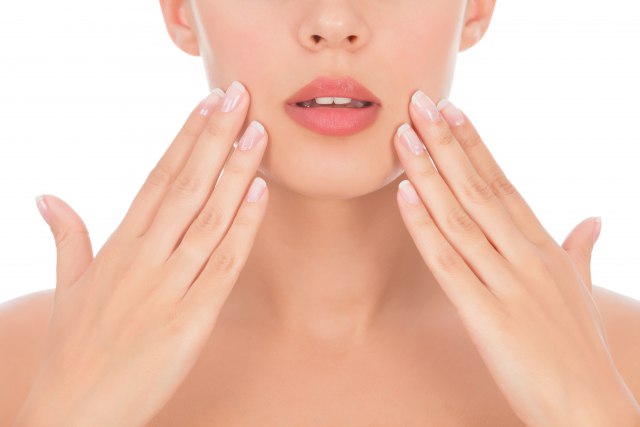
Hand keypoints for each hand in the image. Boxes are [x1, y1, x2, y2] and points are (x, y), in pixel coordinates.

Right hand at [16, 81, 268, 426]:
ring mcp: (168, 287)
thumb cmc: (73, 349)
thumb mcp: (67, 287)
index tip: (205, 104)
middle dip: (215, 138)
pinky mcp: (191, 319)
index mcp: (118, 247)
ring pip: (208, 218)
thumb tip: (45, 196)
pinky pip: (222, 265)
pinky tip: (259, 195)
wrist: (74, 414)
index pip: (156, 178)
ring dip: (236, 173)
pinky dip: (242, 229)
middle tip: (239, 95)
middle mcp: (144, 259)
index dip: (184, 139)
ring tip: (257, 133)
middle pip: (185, 186)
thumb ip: (66, 237)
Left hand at [393, 91, 639, 425]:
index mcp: (544, 247)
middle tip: (418, 101)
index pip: (503, 183)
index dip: (474, 145)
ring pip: (460, 217)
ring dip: (429, 173)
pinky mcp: (488, 316)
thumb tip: (593, 219)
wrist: (592, 411)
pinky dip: (425, 227)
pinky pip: (450, 264)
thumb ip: (582, 251)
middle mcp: (526, 256)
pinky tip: (406, 196)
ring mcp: (508, 284)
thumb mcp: (582, 290)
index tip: (452, 110)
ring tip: (404, 135)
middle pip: (479, 188)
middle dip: (446, 142)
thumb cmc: (579, 350)